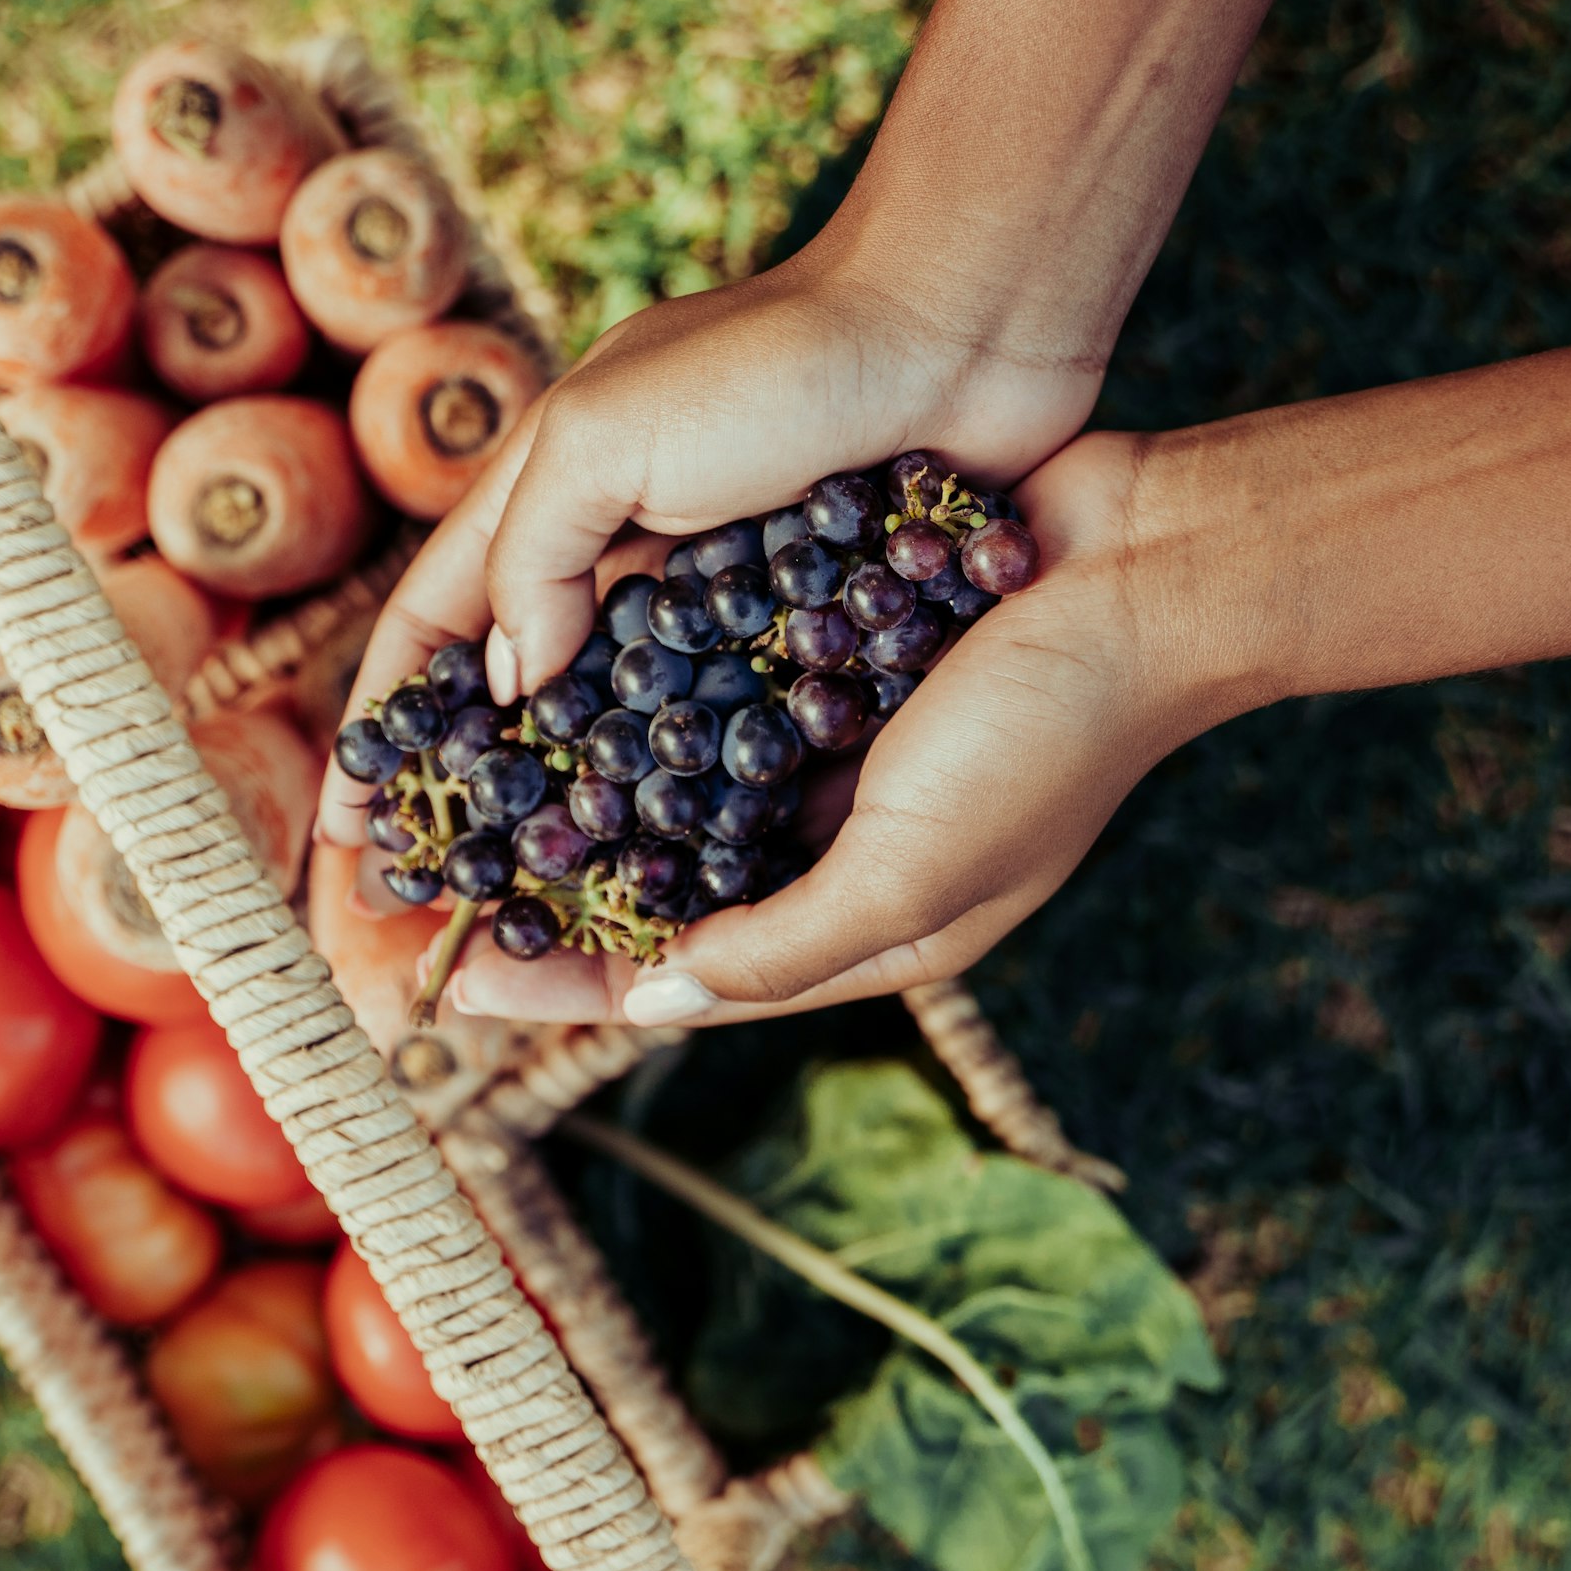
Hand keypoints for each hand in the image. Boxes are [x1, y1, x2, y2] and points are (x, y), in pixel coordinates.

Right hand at [315, 241, 1105, 852]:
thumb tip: (508, 685)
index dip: (383, 724)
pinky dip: (702, 790)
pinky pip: (735, 725)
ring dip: (585, 807)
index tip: (344, 828)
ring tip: (559, 902)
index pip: (434, 624)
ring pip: (623, 722)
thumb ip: (533, 552)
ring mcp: (716, 589)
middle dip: (474, 790)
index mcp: (553, 490)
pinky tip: (691, 861)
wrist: (964, 329)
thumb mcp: (608, 435)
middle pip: (521, 689)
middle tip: (444, 890)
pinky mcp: (806, 624)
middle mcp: (624, 547)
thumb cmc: (776, 365)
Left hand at [428, 428, 1205, 1028]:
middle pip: (659, 893)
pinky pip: (706, 693)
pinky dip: (633, 701)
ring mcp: (832, 750)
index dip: (564, 983)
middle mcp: (838, 848)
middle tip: (422, 892)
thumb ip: (781, 947)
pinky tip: (546, 682)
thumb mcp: (910, 876)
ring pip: (671, 793)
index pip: (683, 979)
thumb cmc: (1048, 734)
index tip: (448, 982)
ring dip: (574, 795)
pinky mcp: (826, 656)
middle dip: (548, 897)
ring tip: (460, 791)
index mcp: (872, 928)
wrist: (1147, 563)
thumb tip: (649, 1007)